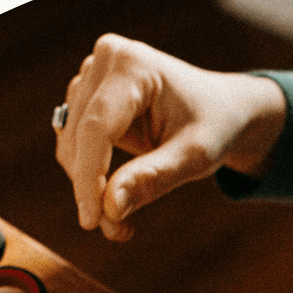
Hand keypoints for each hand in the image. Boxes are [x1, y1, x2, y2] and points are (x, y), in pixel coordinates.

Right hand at [55, 34, 286, 239]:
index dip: (89, 178)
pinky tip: (115, 196)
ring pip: (71, 146)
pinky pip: (74, 146)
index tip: (92, 221)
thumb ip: (152, 179)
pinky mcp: (87, 96)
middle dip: (92, 191)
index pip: (96, 128)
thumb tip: (109, 209)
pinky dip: (88, 177)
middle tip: (118, 231)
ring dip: (88, 188)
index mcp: (132, 65)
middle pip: (78, 139)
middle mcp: (105, 60)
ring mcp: (92, 75)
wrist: (221, 108)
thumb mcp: (194, 156)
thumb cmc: (214, 125)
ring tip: (121, 220)